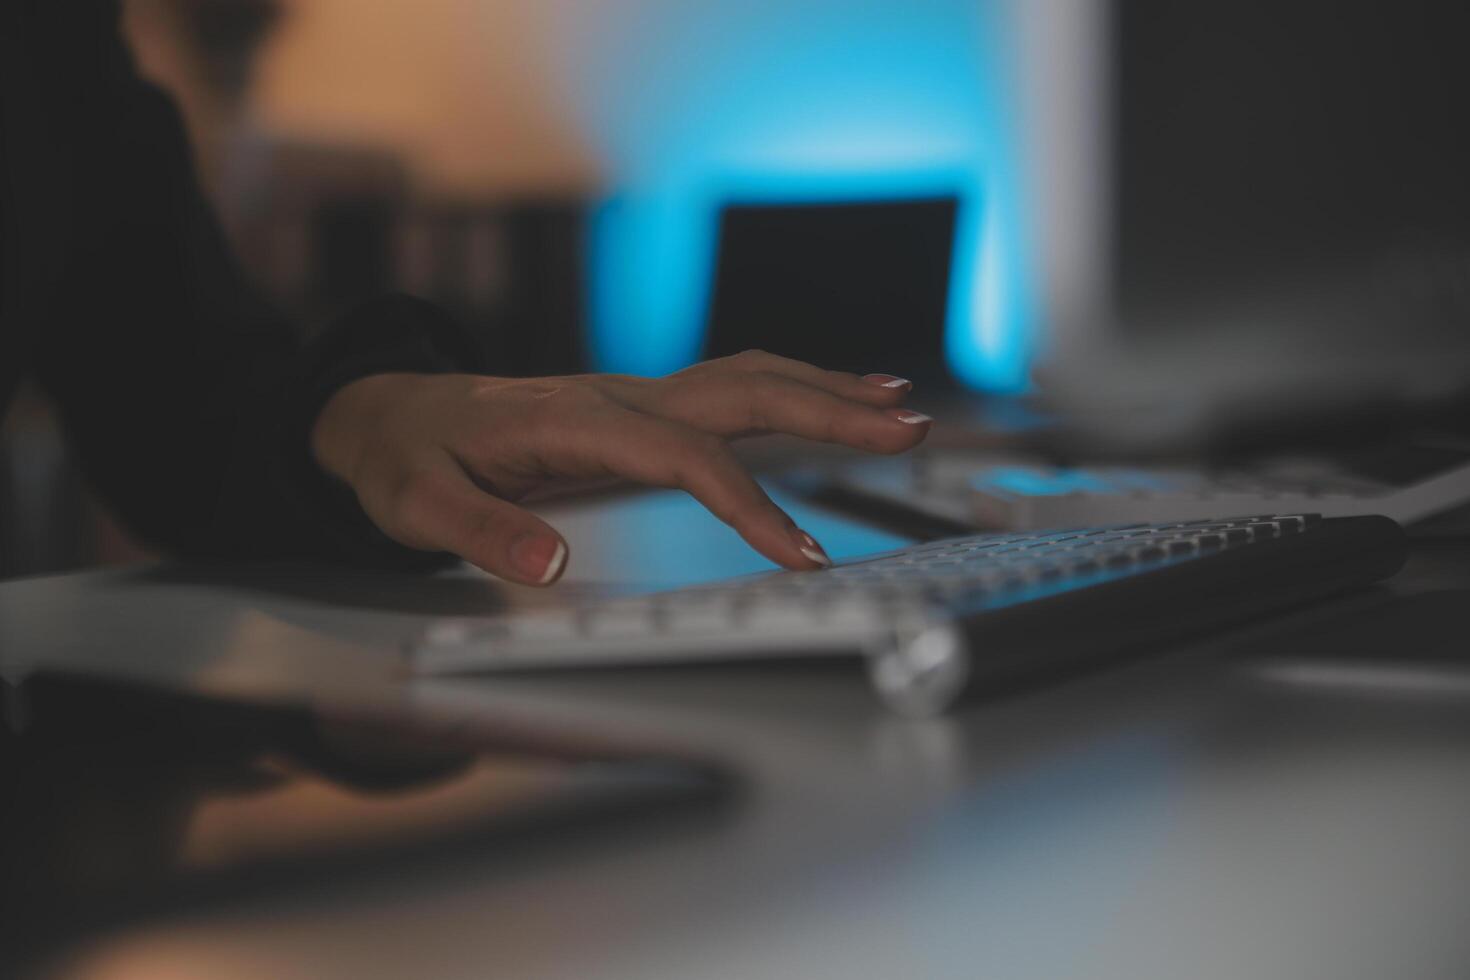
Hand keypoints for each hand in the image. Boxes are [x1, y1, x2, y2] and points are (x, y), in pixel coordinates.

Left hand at [310, 350, 931, 584]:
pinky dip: (792, 385)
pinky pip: (730, 386)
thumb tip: (550, 563)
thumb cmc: (406, 458)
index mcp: (572, 421)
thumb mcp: (418, 504)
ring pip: (746, 377)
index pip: (684, 456)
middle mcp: (617, 396)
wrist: (389, 410)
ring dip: (825, 387)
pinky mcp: (640, 405)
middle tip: (907, 428)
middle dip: (829, 410)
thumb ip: (479, 532)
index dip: (749, 503)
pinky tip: (834, 392)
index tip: (800, 554)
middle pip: (740, 392)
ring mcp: (633, 394)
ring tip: (899, 404)